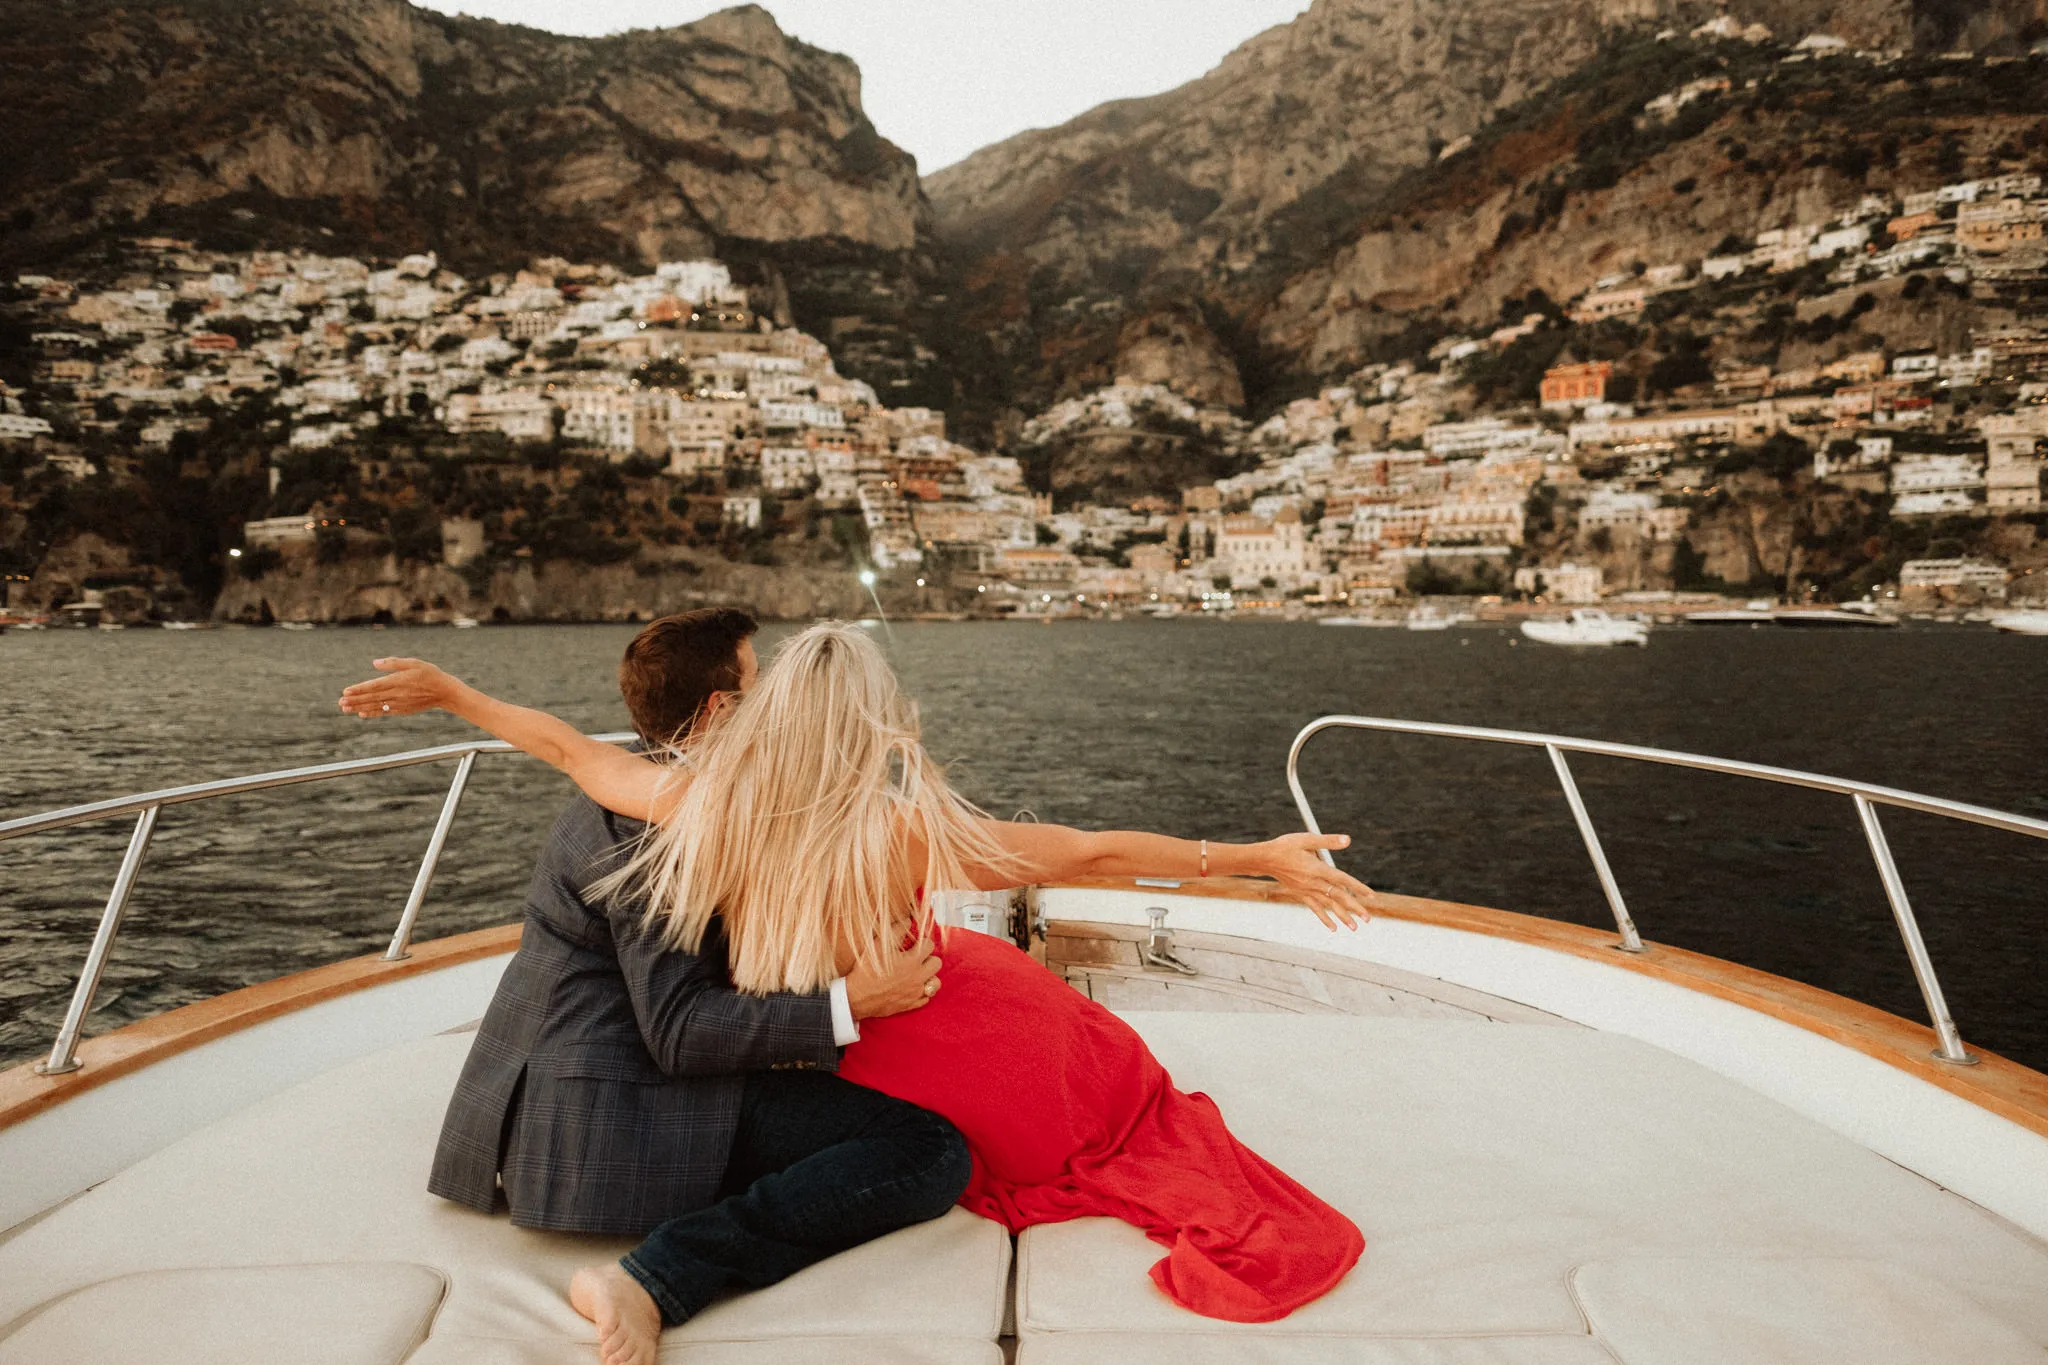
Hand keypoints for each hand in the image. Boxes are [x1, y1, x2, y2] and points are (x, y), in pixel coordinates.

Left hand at [338, 657, 460, 718]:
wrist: (445, 692)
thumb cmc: (430, 674)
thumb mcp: (414, 663)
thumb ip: (393, 663)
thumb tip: (374, 663)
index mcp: (398, 681)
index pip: (374, 686)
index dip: (359, 689)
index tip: (346, 691)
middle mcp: (397, 694)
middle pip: (372, 697)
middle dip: (355, 700)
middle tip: (340, 702)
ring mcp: (399, 704)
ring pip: (376, 706)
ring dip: (359, 707)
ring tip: (345, 708)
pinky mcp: (403, 709)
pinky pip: (384, 712)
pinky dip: (372, 713)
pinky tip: (362, 713)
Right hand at [844, 938, 941, 1020]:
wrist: (857, 997)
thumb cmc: (866, 970)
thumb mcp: (878, 945)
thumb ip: (895, 931)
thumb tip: (908, 921)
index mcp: (912, 960)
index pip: (930, 945)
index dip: (922, 942)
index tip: (915, 944)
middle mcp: (918, 976)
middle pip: (937, 963)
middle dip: (928, 958)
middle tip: (917, 958)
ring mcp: (915, 992)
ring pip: (936, 983)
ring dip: (929, 976)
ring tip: (918, 973)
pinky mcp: (910, 1004)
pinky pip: (926, 999)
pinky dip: (922, 992)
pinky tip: (912, 987)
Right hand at [1256, 832, 1373, 930]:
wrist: (1265, 859)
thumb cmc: (1286, 846)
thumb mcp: (1306, 839)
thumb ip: (1328, 841)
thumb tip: (1348, 840)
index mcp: (1317, 869)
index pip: (1342, 880)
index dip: (1358, 887)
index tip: (1371, 896)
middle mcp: (1313, 883)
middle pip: (1337, 897)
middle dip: (1354, 908)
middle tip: (1367, 918)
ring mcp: (1306, 890)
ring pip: (1327, 905)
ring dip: (1342, 916)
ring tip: (1354, 927)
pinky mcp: (1300, 894)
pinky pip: (1314, 908)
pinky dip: (1324, 918)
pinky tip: (1333, 928)